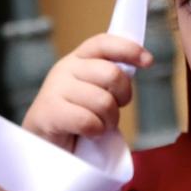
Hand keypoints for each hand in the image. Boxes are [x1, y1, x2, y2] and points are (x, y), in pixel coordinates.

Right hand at [21, 34, 151, 151]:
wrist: (43, 147)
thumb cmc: (75, 120)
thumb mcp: (93, 91)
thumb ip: (110, 78)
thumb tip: (142, 63)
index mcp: (78, 60)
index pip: (103, 43)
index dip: (128, 49)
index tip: (148, 61)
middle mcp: (65, 69)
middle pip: (112, 74)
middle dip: (122, 97)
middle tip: (112, 112)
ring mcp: (55, 89)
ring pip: (103, 101)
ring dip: (108, 120)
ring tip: (98, 127)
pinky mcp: (49, 112)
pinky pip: (88, 121)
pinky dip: (95, 132)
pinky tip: (87, 134)